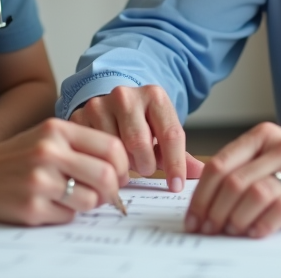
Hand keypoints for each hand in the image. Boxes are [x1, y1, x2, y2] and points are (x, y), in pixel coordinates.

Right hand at [0, 118, 128, 225]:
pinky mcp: (32, 207)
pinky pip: (68, 216)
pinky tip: (51, 203)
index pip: (111, 146)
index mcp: (57, 130)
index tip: (120, 174)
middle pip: (106, 175)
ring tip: (75, 197)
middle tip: (108, 193)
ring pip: (91, 200)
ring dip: (90, 203)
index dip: (123, 165)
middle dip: (113, 189)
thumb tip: (121, 167)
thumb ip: (82, 144)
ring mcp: (39, 181)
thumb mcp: (48, 136)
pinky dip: (67, 213)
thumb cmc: (17, 156)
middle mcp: (49, 152)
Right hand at [69, 85, 203, 191]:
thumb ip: (180, 154)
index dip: (175, 165)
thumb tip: (202, 173)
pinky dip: (103, 162)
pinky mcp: (78, 116)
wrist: (109, 103)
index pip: (170, 134)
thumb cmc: (141, 123)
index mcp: (154, 96)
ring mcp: (99, 104)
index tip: (176, 186)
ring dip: (123, 164)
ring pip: (114, 149)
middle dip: (145, 163)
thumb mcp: (162, 132)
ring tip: (127, 162)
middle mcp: (125, 95)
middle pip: (139, 143)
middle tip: (145, 168)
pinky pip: (93, 150)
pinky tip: (109, 160)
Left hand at [185, 123, 280, 237]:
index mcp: (264, 136)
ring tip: (228, 232)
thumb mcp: (278, 148)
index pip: (220, 165)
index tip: (193, 216)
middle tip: (206, 230)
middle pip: (233, 182)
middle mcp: (280, 149)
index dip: (201, 195)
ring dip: (234, 218)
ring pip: (254, 194)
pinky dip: (263, 224)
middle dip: (213, 211)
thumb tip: (208, 194)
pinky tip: (255, 233)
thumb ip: (248, 164)